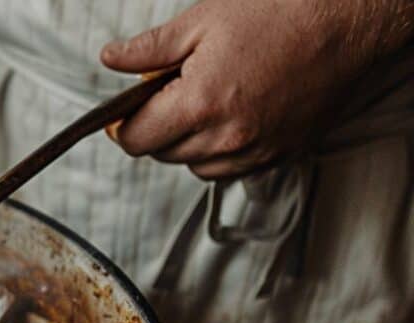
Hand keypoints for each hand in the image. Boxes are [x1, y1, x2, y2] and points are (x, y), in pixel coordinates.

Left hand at [101, 0, 412, 178]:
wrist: (347, 21)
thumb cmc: (281, 12)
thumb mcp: (203, 21)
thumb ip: (150, 49)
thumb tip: (112, 59)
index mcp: (199, 104)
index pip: (136, 140)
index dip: (121, 127)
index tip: (120, 116)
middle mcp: (226, 138)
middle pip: (163, 154)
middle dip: (156, 128)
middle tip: (169, 94)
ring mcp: (256, 151)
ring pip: (196, 165)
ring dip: (188, 143)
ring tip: (204, 103)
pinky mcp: (280, 154)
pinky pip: (232, 169)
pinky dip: (221, 151)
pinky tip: (232, 117)